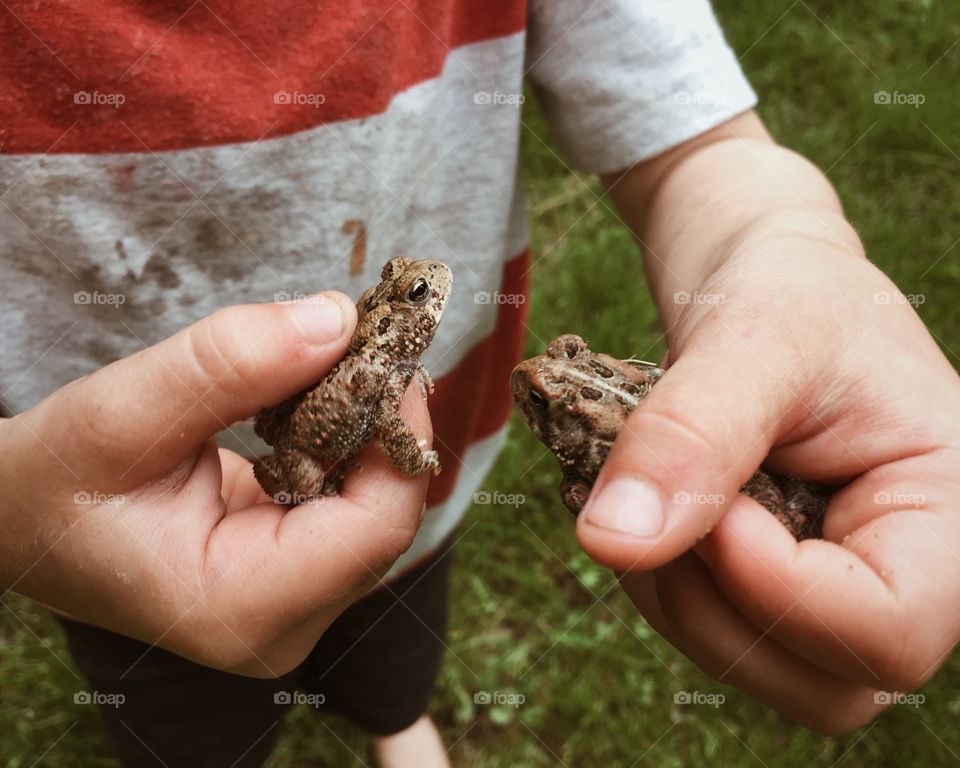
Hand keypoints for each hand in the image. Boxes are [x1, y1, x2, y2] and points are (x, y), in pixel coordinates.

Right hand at [0, 294, 432, 676]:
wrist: (21, 518)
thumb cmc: (52, 479)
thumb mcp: (120, 411)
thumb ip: (228, 365)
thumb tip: (338, 320)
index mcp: (240, 606)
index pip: (377, 527)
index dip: (398, 433)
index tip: (385, 350)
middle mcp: (280, 623)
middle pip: (386, 517)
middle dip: (385, 423)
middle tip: (368, 338)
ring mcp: (291, 604)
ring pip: (377, 507)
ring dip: (368, 427)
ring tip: (342, 359)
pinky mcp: (293, 574)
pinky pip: (351, 504)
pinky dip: (347, 443)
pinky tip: (318, 399)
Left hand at [576, 234, 959, 732]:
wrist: (768, 288)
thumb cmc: (791, 294)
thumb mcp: (754, 339)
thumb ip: (691, 436)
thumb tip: (610, 542)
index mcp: (950, 515)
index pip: (888, 632)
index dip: (776, 590)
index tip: (716, 502)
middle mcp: (909, 575)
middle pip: (821, 687)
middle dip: (713, 604)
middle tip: (669, 495)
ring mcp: (839, 592)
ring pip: (753, 668)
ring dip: (671, 592)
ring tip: (652, 487)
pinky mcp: (779, 587)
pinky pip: (710, 631)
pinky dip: (656, 580)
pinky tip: (646, 505)